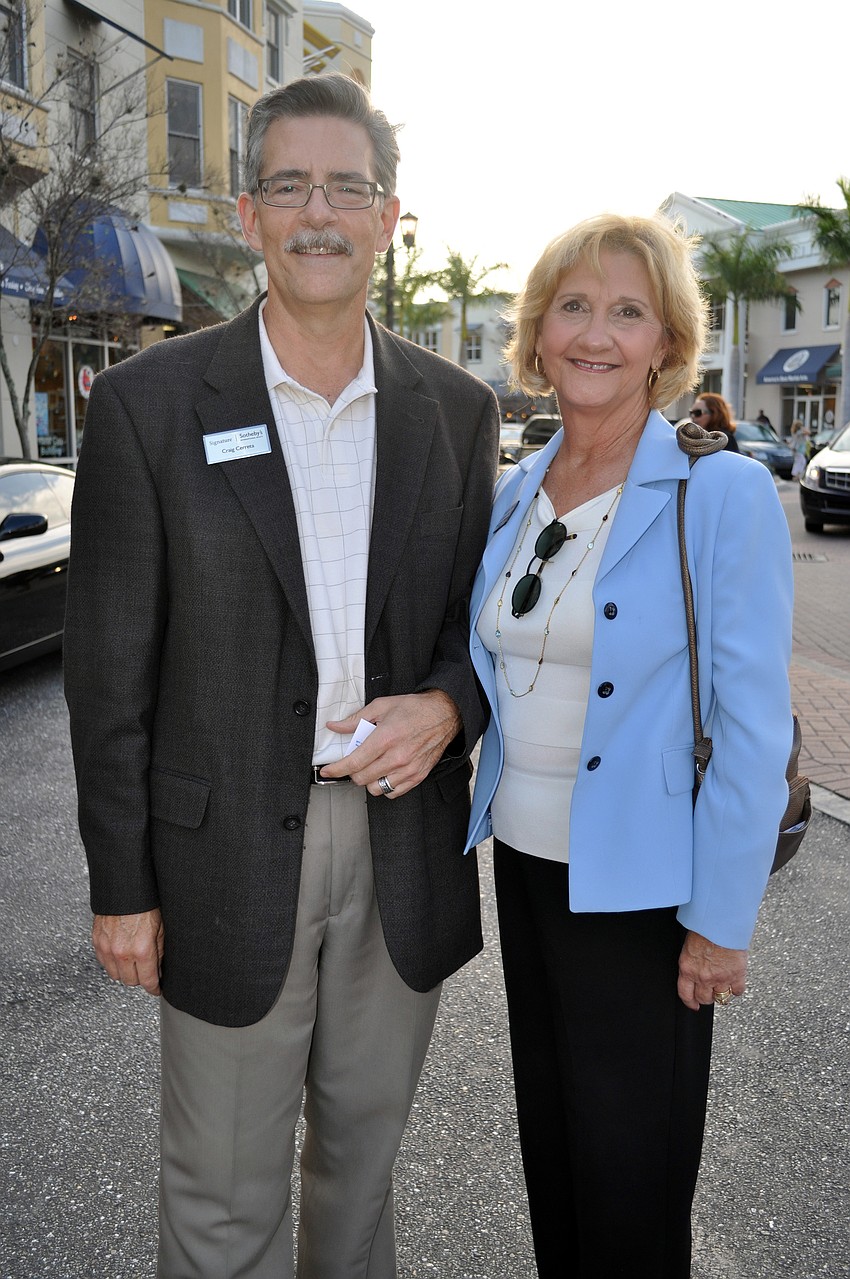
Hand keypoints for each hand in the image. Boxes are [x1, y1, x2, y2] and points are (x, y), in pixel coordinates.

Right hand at [92, 909, 163, 995]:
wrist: (124, 889)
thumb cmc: (145, 903)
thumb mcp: (161, 928)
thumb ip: (159, 951)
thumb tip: (159, 968)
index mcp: (142, 950)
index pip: (147, 981)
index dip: (154, 988)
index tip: (156, 989)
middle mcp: (123, 953)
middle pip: (131, 981)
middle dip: (140, 978)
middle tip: (147, 971)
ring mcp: (107, 949)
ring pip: (116, 975)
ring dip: (125, 972)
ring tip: (133, 962)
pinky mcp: (97, 942)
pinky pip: (104, 963)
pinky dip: (112, 963)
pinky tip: (121, 955)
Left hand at [321, 690, 461, 797]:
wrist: (445, 714)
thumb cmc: (414, 709)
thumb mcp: (382, 706)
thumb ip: (356, 720)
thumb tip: (335, 726)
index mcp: (386, 738)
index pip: (354, 763)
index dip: (336, 770)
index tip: (327, 771)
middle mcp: (397, 757)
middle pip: (362, 778)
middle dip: (352, 772)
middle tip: (355, 761)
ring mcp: (409, 769)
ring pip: (376, 789)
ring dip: (368, 780)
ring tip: (372, 767)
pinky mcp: (418, 775)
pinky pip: (394, 792)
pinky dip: (385, 786)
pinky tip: (385, 773)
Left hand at [677, 930, 747, 1010]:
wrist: (721, 922)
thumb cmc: (704, 928)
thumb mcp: (689, 946)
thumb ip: (691, 962)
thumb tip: (694, 969)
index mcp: (687, 969)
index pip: (685, 994)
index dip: (690, 1002)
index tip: (694, 1005)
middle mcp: (703, 977)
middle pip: (704, 998)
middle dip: (706, 997)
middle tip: (710, 992)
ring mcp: (720, 978)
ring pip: (721, 998)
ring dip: (722, 994)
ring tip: (723, 986)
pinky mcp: (736, 976)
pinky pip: (738, 991)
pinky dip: (737, 989)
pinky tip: (736, 982)